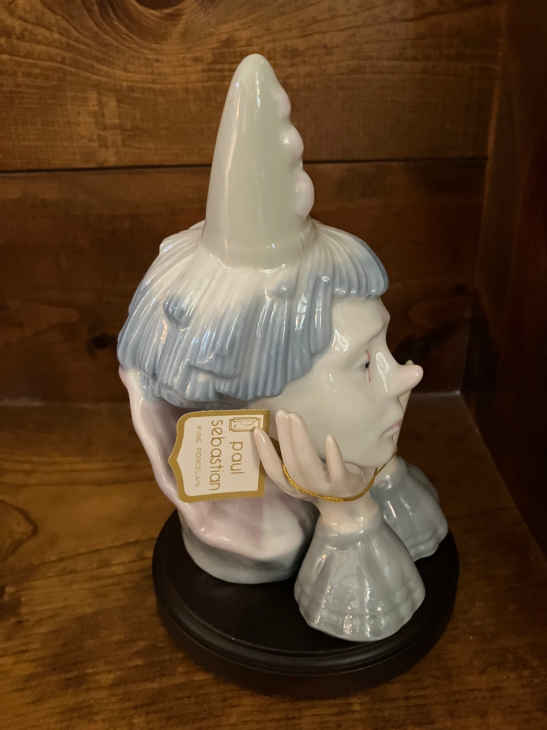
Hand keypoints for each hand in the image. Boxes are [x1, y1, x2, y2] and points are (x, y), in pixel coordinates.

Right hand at [253, 410, 372, 506]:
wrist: (352, 501)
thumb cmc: (324, 476)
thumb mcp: (304, 470)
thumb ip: (290, 452)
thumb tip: (274, 422)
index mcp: (292, 484)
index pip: (274, 470)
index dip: (264, 452)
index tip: (257, 430)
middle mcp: (306, 488)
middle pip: (291, 464)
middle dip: (284, 437)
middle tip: (282, 413)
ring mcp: (326, 487)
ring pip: (308, 466)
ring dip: (300, 440)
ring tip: (296, 418)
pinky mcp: (345, 483)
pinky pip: (337, 471)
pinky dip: (333, 454)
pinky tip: (329, 437)